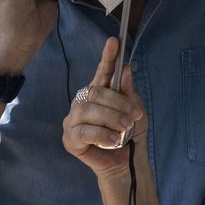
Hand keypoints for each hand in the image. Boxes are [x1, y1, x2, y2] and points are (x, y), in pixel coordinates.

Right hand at [61, 38, 141, 180]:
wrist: (126, 163)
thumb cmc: (129, 135)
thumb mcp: (134, 112)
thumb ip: (128, 94)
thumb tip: (126, 70)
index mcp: (99, 92)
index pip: (103, 72)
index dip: (108, 57)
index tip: (114, 41)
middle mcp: (83, 102)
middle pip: (96, 91)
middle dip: (118, 103)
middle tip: (135, 115)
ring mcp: (74, 120)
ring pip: (89, 110)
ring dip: (111, 118)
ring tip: (125, 128)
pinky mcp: (70, 138)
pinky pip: (84, 131)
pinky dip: (102, 134)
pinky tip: (114, 140)